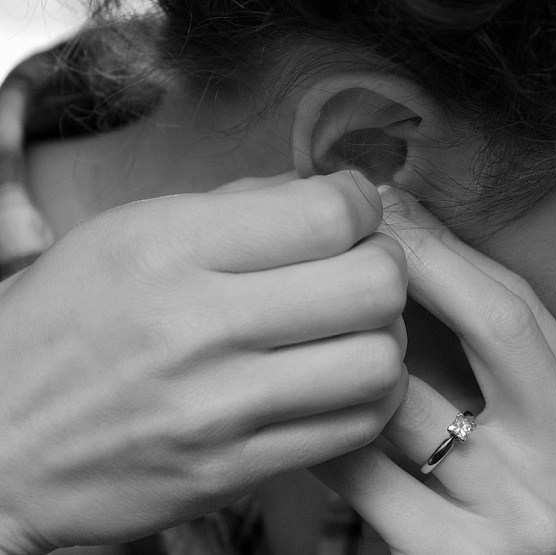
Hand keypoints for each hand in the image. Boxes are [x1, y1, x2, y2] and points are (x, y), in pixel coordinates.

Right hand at [0, 171, 408, 553]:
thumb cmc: (62, 327)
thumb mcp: (127, 235)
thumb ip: (239, 206)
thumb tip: (335, 190)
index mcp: (167, 247)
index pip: (329, 213)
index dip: (362, 203)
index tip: (351, 210)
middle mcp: (197, 325)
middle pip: (374, 284)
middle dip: (387, 266)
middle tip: (361, 267)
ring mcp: (218, 407)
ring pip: (378, 360)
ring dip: (384, 338)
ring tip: (354, 329)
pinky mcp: (232, 471)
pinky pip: (354, 428)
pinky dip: (367, 397)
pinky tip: (339, 379)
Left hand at [312, 188, 555, 554]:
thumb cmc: (478, 498)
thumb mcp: (507, 418)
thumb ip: (478, 338)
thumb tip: (407, 210)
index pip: (525, 307)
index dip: (448, 250)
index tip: (384, 205)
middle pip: (502, 327)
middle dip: (418, 264)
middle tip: (352, 229)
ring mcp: (534, 521)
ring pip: (417, 400)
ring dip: (353, 349)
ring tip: (310, 309)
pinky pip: (367, 470)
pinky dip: (324, 428)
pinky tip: (295, 401)